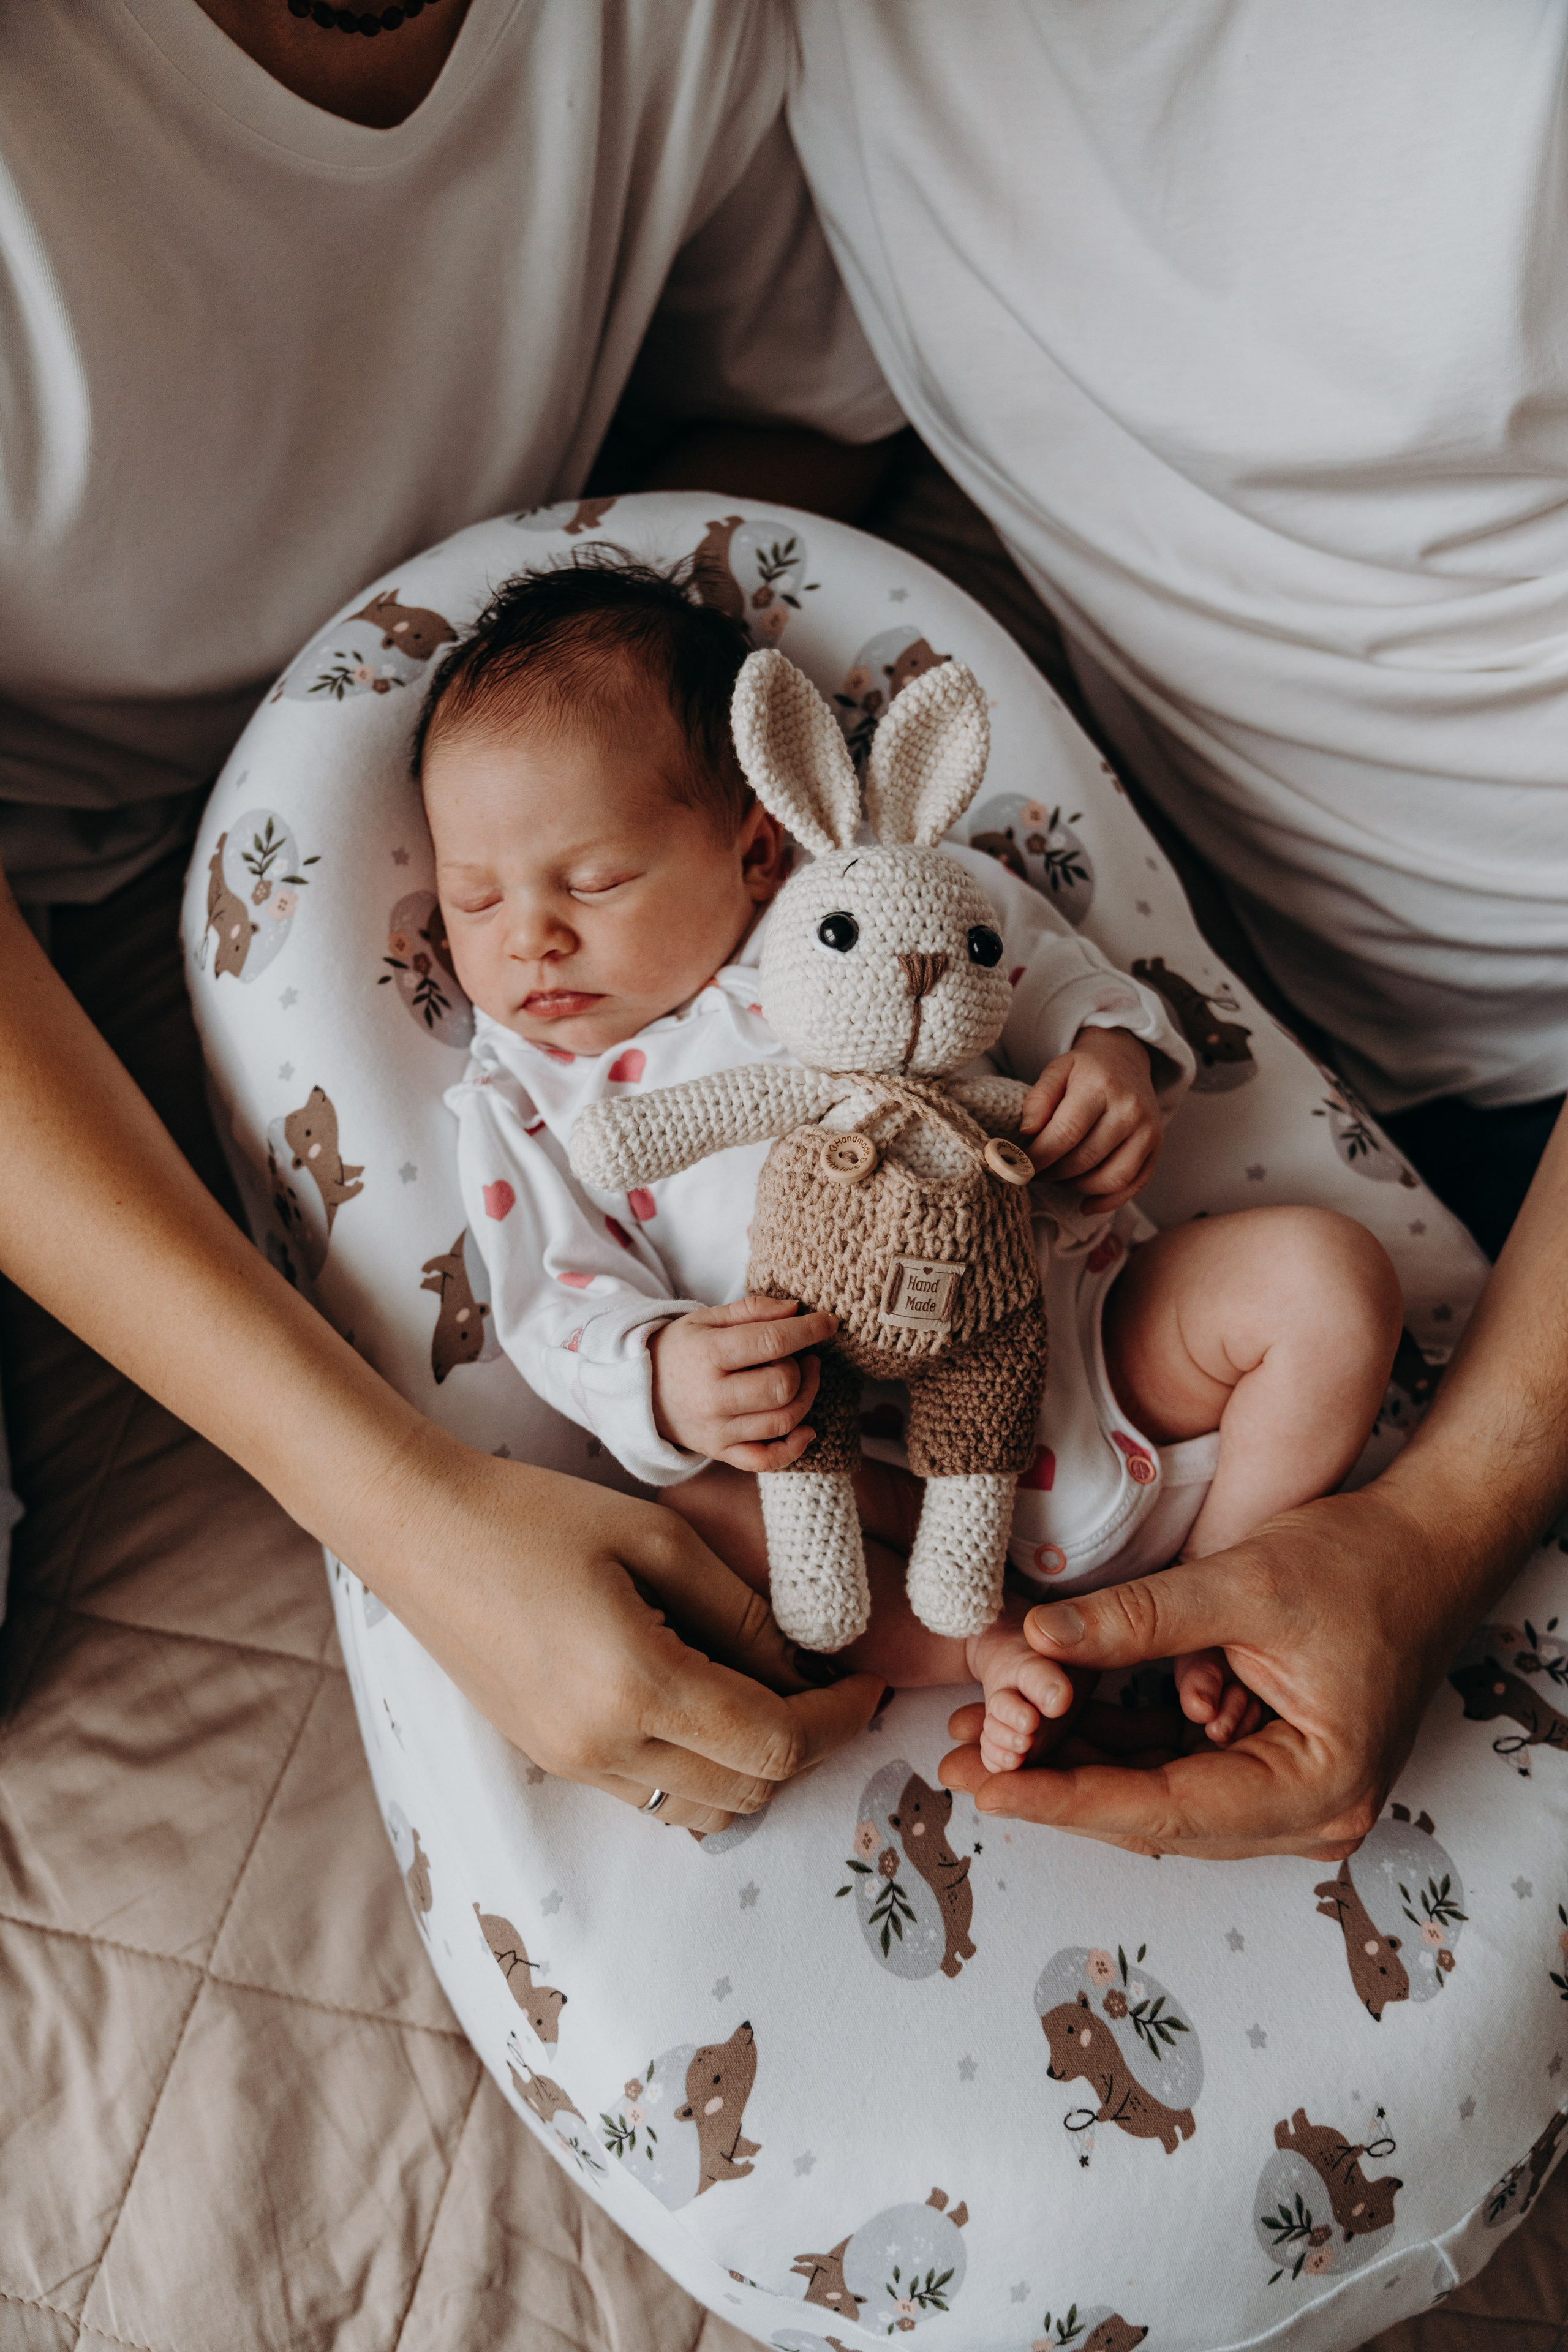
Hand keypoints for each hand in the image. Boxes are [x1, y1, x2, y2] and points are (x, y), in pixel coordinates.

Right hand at [384, 1437, 884, 1834]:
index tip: (867, 1683)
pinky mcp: (551, 1760)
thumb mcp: (657, 1542)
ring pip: (703, 1810)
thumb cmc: (537, 1514)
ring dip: (753, 1768)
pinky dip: (701, 1768)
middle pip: (748, 1790)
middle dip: (806, 1745)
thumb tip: (809, 1665)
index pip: (775, 1743)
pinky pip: (654, 1796)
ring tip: (770, 1695)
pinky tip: (707, 1702)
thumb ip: (741, 1611)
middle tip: (828, 1685)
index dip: (838, 1721)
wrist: (420, 1530)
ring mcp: (571, 1763)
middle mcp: (602, 1746)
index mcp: (635, 1684)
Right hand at [650, 1294, 834, 1467]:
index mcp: (708, 1354)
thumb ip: (752, 1311)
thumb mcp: (707, 1318)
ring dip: (806, 1397)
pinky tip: (806, 1428)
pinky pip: (768, 1460)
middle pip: (782, 1387)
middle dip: (804, 1368)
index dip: (808, 1330)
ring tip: (801, 1378)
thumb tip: (796, 1310)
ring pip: (783, 1421)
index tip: (828, 1322)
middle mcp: (712, 1397)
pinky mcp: (722, 1452)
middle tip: (803, 1356)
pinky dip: (795, 1447)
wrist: (640, 1391)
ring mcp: (717, 1430)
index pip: (771, 1342)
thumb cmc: (682, 1348)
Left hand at [938, 1482, 1478, 1859]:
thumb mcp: (1244, 1583)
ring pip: (1158, 1797)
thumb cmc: (1364, 1562)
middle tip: (958, 1763)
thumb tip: (1033, 1641)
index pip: (1165, 1809)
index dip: (1065, 1799)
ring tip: (979, 1741)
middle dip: (1054, 1788)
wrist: (1431, 1545)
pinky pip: (1178, 1768)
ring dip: (1072, 1769)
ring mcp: (1292, 1797)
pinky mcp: (1272, 1766)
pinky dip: (1112, 1746)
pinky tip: (1044, 1722)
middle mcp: (1310, 1816)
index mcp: (1316, 1790)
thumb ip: (1137, 1620)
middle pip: (1155, 1817)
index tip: (986, 1789)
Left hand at [1020, 1025, 1161, 1209]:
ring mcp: (1147, 1131)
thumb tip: (1027, 1132)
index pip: (1065, 1134)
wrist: (1125, 1061)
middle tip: (1035, 1172)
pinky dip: (1107, 1202)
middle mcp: (1129, 1109)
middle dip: (1054, 1173)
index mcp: (1100, 1087)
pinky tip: (1085, 1204)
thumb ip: (1038, 1099)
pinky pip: (1133, 1185)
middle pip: (1085, 1159)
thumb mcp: (1057, 1070)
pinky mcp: (1156, 1147)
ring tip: (1059, 1178)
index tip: (1019, 1166)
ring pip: (1110, 1179)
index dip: (1039, 1157)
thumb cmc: (1085, 1070)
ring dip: (1077, 1188)